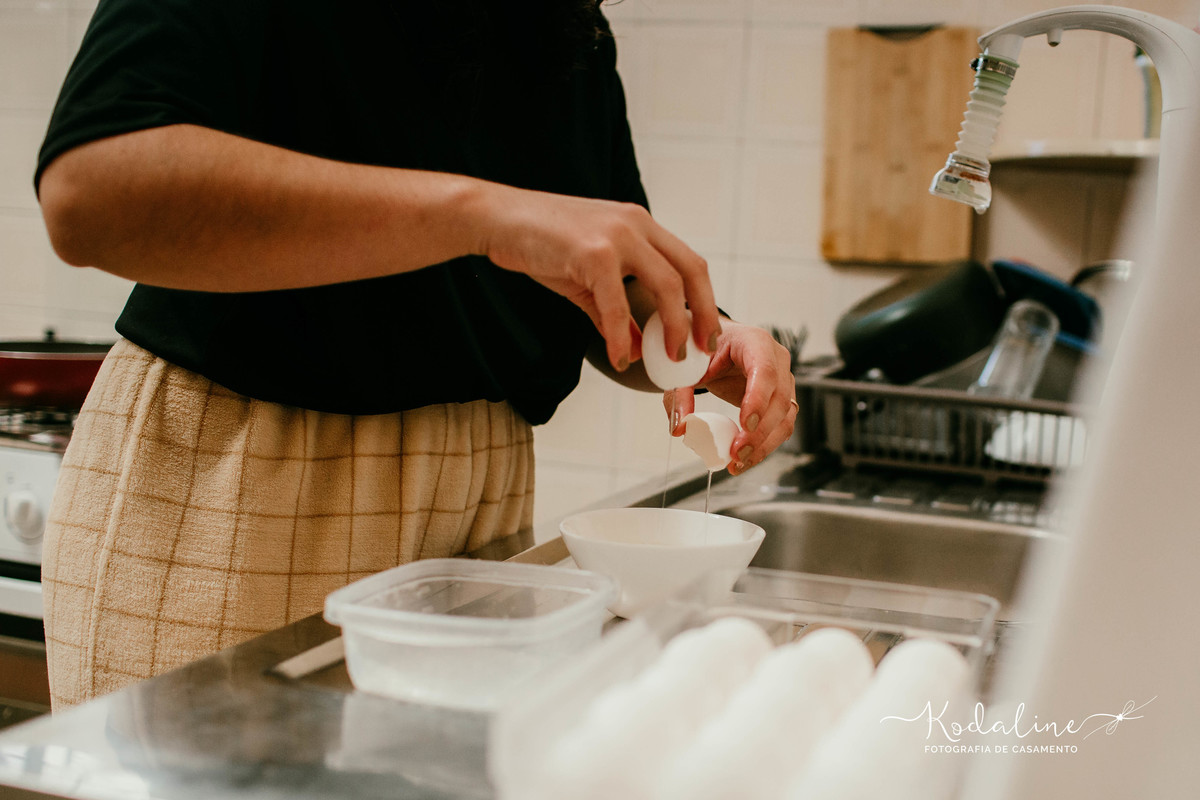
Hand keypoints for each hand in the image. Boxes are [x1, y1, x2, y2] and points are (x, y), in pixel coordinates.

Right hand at [477, 186, 721, 371]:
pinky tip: (619, 357)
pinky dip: (621, 336)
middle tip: (702, 350)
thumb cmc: (540, 243)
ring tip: (671, 356)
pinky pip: (617, 304)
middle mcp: (636, 225)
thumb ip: (613, 313)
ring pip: (666, 285)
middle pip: (691, 271)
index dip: (706, 300)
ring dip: (674, 327)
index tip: (707, 333)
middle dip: (703, 315)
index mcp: (640, 225)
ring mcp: (617, 236)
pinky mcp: (592, 253)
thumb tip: (634, 349)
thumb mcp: (586, 278)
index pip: (689, 262)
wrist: (496, 218)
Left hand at [665, 321, 796, 474]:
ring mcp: (784, 380)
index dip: (758, 398)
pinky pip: (782, 426)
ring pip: (785, 417)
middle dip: (759, 432)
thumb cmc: (707, 353)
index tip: (745, 424)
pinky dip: (765, 446)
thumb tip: (680, 428)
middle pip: (779, 398)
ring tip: (738, 462)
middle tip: (737, 453)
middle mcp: (776, 359)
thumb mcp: (688, 369)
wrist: (717, 350)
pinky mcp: (783, 400)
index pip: (764, 370)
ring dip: (764, 444)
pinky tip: (746, 459)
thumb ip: (680, 395)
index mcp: (754, 342)